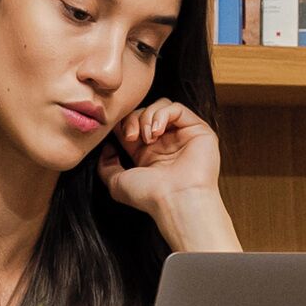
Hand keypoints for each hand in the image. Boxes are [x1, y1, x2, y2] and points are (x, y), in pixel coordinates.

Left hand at [101, 98, 237, 250]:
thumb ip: (106, 166)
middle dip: (133, 119)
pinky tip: (158, 132)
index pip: (133, 123)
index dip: (123, 123)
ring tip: (148, 137)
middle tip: (132, 137)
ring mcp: (183, 135)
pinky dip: (162, 115)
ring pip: (161, 105)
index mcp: (149, 153)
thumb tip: (107, 148)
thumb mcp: (116, 183)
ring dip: (147, 117)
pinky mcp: (198, 130)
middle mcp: (167, 143)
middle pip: (145, 111)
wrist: (175, 200)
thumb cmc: (149, 195)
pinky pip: (177, 107)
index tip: (121, 136)